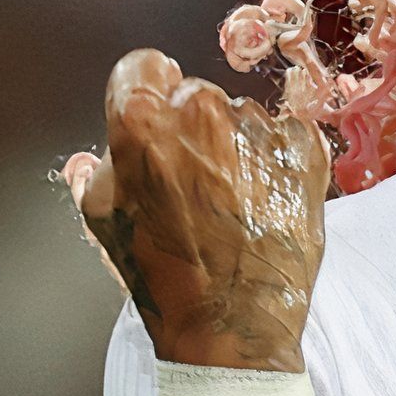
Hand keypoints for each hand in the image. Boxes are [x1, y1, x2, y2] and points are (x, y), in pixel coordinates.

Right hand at [66, 50, 329, 372]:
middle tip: (194, 180)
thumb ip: (92, 174)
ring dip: (237, 145)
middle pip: (193, 94)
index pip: (141, 66)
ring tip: (234, 200)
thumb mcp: (104, 223)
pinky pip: (287, 137)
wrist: (234, 328)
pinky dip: (278, 161)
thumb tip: (88, 156)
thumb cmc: (163, 279)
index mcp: (142, 122)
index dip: (145, 90)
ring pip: (242, 116)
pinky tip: (266, 200)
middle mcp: (202, 112)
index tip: (155, 111)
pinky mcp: (306, 151)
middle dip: (190, 127)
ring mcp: (259, 129)